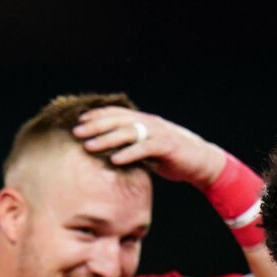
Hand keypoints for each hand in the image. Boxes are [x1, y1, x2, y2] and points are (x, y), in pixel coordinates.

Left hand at [73, 106, 226, 187]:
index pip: (117, 114)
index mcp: (143, 121)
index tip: (78, 121)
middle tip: (76, 132)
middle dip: (96, 126)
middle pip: (119, 120)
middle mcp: (150, 123)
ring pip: (129, 132)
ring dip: (107, 139)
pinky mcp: (167, 146)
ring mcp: (159, 133)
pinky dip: (129, 153)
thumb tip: (106, 151)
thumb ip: (129, 145)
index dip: (98, 116)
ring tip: (89, 146)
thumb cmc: (169, 157)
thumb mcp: (145, 149)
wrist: (200, 162)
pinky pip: (145, 148)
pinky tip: (115, 159)